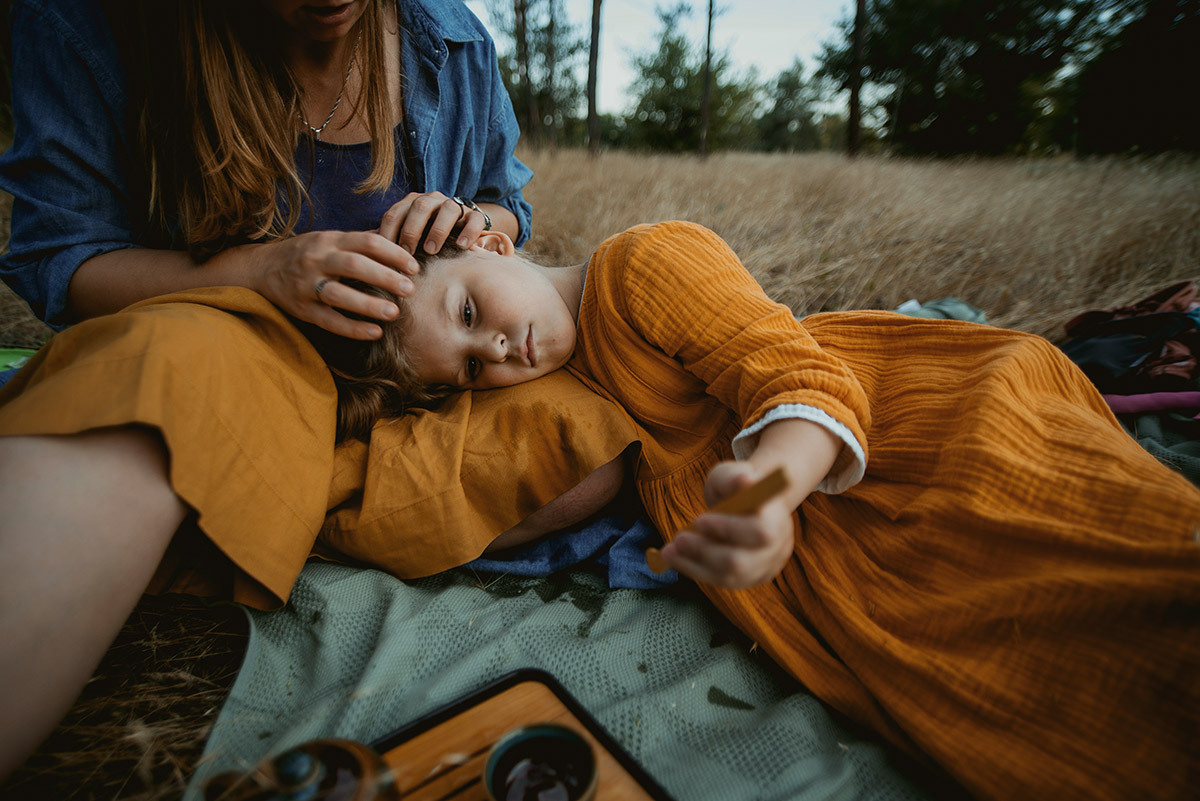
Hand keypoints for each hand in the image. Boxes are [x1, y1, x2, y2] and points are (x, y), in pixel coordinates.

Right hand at [250, 230, 417, 339]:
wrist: (261, 268)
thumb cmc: (306, 253)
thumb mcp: (330, 239)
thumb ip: (361, 240)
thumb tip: (399, 236)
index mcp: (329, 240)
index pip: (367, 242)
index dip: (394, 253)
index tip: (414, 266)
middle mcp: (317, 260)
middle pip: (355, 266)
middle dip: (386, 277)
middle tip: (410, 289)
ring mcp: (307, 285)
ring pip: (340, 295)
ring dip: (369, 305)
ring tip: (395, 313)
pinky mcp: (302, 309)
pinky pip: (329, 320)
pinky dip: (353, 328)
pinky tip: (375, 332)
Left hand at [378, 191, 491, 254]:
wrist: (463, 231)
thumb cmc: (427, 237)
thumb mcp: (408, 237)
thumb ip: (392, 239)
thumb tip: (365, 249)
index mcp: (412, 203)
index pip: (395, 213)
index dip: (388, 232)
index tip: (385, 254)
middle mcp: (433, 200)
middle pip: (420, 206)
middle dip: (412, 229)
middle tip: (408, 252)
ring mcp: (455, 206)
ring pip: (448, 209)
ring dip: (438, 229)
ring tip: (432, 250)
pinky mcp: (474, 215)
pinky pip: (474, 218)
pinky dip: (469, 231)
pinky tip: (462, 246)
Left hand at [660, 461, 794, 588]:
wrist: (751, 509)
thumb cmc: (738, 490)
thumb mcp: (732, 475)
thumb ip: (733, 478)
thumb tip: (744, 480)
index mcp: (776, 517)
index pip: (760, 531)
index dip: (729, 529)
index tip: (699, 520)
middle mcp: (775, 546)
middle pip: (741, 561)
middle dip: (705, 551)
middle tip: (679, 538)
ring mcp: (764, 566)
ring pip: (729, 576)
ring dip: (694, 563)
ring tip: (669, 550)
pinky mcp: (749, 578)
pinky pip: (720, 581)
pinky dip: (694, 569)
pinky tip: (674, 557)